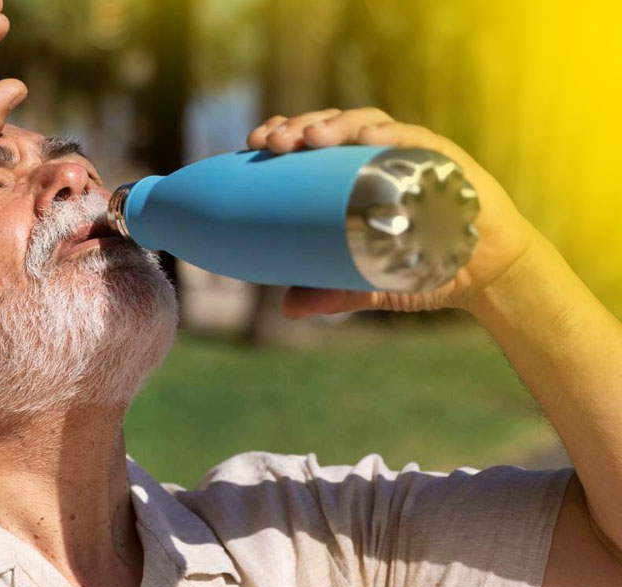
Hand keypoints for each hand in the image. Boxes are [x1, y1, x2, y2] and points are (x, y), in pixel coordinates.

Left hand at [246, 108, 544, 316]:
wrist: (488, 275)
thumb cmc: (425, 268)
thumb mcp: (371, 283)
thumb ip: (333, 293)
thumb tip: (288, 308)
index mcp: (356, 174)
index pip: (313, 142)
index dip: (284, 133)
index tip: (253, 143)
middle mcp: (380, 156)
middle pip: (333, 126)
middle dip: (298, 126)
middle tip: (271, 141)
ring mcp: (413, 153)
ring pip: (368, 123)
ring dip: (337, 124)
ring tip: (310, 137)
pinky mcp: (447, 160)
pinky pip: (416, 139)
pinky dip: (390, 135)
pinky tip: (367, 137)